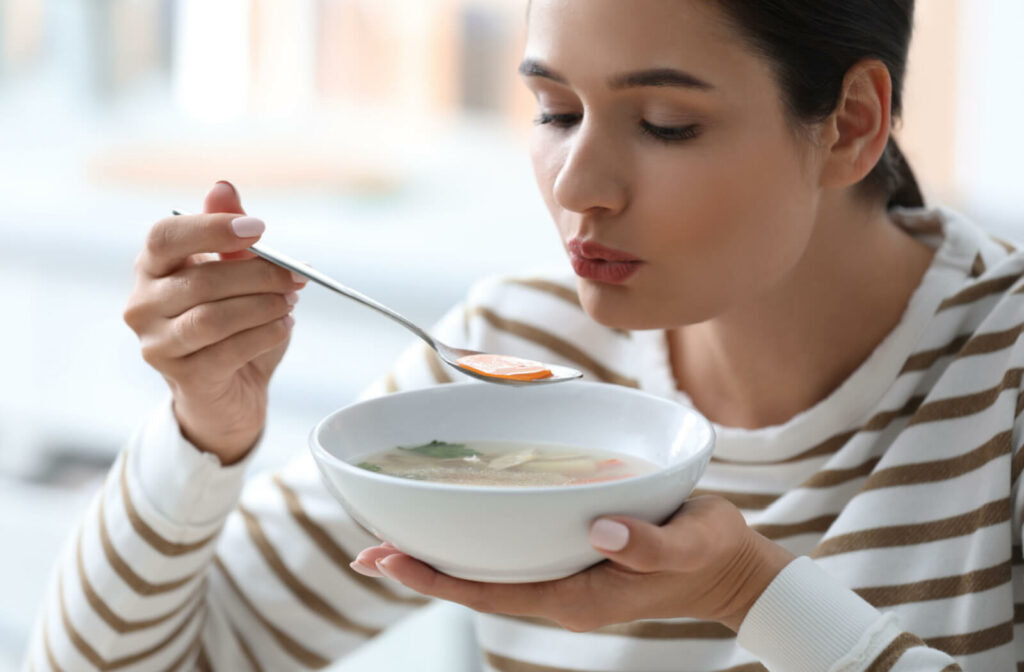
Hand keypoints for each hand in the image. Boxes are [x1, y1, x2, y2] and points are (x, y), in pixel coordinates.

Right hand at [123, 181, 305, 463]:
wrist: (232, 391)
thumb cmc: (234, 324)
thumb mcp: (236, 273)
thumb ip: (230, 233)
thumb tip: (223, 186)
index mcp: (152, 268)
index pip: (165, 236)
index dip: (212, 228)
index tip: (259, 229)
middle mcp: (142, 304)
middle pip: (201, 279)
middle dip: (259, 275)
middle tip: (296, 277)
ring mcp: (156, 343)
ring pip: (214, 317)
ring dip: (262, 307)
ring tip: (288, 303)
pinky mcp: (181, 376)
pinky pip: (228, 350)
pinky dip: (264, 334)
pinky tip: (282, 327)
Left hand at [351, 497, 794, 631]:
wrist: (729, 568)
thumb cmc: (709, 556)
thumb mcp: (688, 546)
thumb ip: (648, 545)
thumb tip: (601, 532)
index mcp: (576, 598)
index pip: (490, 592)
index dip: (436, 577)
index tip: (389, 559)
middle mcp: (559, 591)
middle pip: (477, 584)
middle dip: (423, 567)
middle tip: (370, 546)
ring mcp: (563, 576)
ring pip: (490, 568)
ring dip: (443, 553)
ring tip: (396, 534)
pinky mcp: (572, 556)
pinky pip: (513, 551)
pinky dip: (478, 537)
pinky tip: (461, 518)